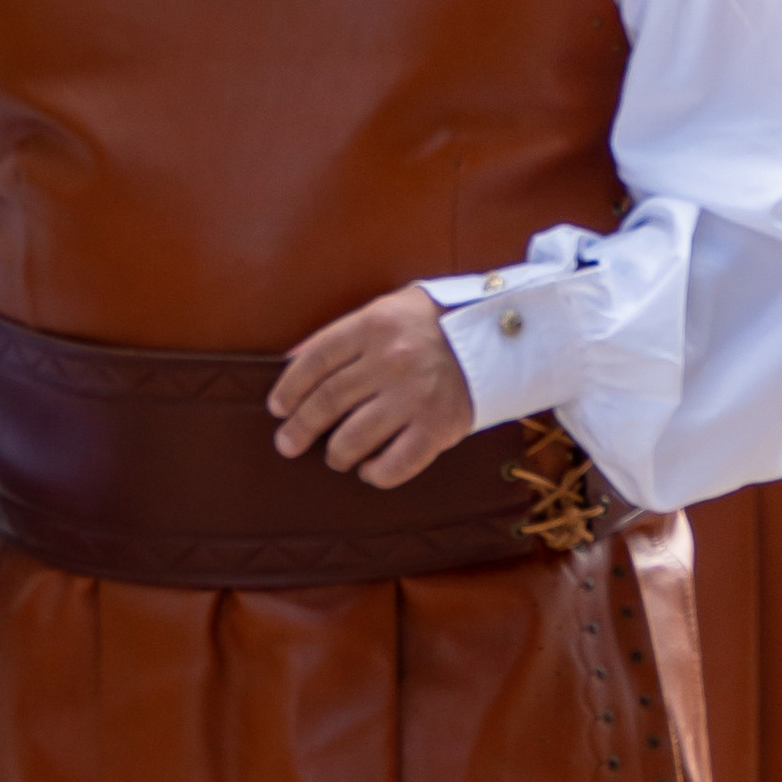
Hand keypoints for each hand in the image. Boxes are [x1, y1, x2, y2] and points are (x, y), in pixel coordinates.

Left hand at [269, 285, 475, 488]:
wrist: (504, 335)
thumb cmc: (440, 321)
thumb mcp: (390, 308)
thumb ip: (345, 333)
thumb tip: (292, 360)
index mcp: (374, 325)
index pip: (315, 360)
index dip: (289, 388)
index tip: (278, 408)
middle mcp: (390, 361)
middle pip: (328, 401)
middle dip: (300, 428)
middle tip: (287, 444)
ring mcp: (415, 396)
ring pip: (355, 437)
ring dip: (336, 454)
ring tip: (335, 457)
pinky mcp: (439, 427)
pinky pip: (397, 463)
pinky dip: (376, 473)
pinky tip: (370, 471)